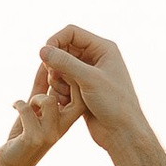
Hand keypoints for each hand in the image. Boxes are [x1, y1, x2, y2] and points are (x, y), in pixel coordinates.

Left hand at [0, 61, 83, 165]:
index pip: (81, 94)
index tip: (55, 67)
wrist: (12, 164)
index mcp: (66, 119)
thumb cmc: (24, 135)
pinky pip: (27, 109)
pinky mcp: (33, 138)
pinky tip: (14, 106)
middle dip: (60, 80)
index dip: (70, 76)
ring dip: (35, 98)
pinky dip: (18, 104)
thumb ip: (42, 89)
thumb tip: (46, 64)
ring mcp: (49, 134)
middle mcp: (62, 127)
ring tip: (28, 103)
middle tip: (47, 76)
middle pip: (76, 96)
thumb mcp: (37, 109)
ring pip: (49, 101)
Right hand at [40, 25, 142, 146]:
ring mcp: (88, 74)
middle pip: (63, 49)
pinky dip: (59, 90)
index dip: (55, 41)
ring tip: (65, 94)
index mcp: (103, 49)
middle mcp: (95, 58)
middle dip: (55, 64)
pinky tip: (66, 103)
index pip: (71, 33)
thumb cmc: (114, 104)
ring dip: (57, 79)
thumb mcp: (89, 80)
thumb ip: (65, 63)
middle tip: (55, 78)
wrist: (122, 133)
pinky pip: (62, 82)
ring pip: (60, 67)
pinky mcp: (81, 89)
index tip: (44, 56)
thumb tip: (42, 49)